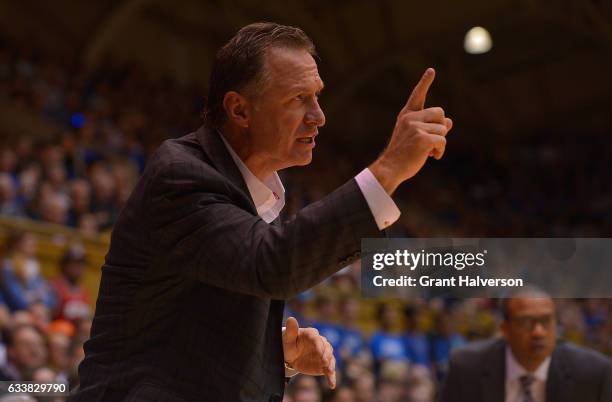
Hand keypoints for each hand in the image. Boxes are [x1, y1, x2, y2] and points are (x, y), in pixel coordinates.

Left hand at [282, 317, 335, 388]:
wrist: (291, 356)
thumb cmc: (289, 345)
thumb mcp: (288, 338)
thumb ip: (291, 330)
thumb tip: (291, 318)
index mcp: (312, 334)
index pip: (317, 338)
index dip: (318, 345)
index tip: (319, 352)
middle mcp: (320, 343)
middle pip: (327, 348)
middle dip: (326, 355)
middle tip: (324, 362)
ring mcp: (324, 354)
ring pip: (330, 358)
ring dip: (330, 365)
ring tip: (329, 371)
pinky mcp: (324, 365)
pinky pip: (329, 371)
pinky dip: (331, 377)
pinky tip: (332, 385)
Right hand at [369, 68, 452, 193]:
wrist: (390, 168)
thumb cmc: (403, 155)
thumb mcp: (417, 138)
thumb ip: (432, 128)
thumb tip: (450, 122)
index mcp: (406, 115)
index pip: (417, 96)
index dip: (424, 82)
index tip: (431, 70)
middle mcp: (410, 118)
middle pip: (440, 113)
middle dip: (440, 128)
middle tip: (431, 141)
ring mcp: (415, 127)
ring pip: (443, 129)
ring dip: (440, 142)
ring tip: (428, 151)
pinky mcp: (422, 139)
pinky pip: (443, 141)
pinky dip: (440, 151)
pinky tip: (432, 157)